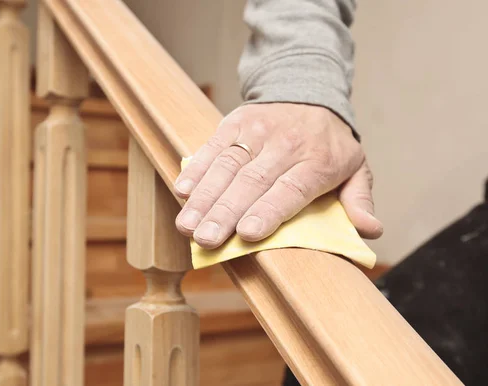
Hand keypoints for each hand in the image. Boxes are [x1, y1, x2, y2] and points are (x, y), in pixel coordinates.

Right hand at [174, 103, 382, 248]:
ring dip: (204, 198)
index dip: (267, 211)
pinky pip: (212, 147)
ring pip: (226, 167)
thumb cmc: (329, 142)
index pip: (290, 189)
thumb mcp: (355, 167)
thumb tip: (370, 230)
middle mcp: (285, 145)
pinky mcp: (234, 124)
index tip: (246, 234)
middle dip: (225, 212)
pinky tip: (182, 191)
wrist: (308, 89)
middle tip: (205, 239)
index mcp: (318, 161)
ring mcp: (256, 132)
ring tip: (187, 225)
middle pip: (252, 182)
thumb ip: (359, 199)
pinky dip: (195, 169)